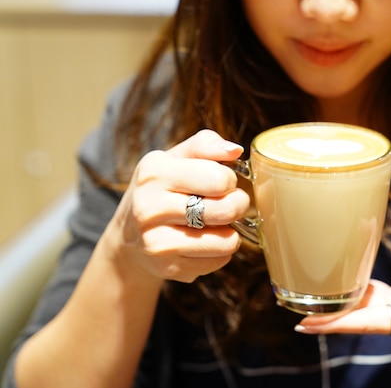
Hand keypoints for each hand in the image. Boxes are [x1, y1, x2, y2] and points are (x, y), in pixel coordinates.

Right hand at [103, 129, 250, 282]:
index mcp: (154, 172)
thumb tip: (235, 151)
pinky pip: (220, 261)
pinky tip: (204, 241)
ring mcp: (156, 242)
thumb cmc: (164, 188)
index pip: (219, 178)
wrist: (129, 234)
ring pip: (226, 241)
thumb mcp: (177, 158)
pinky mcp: (168, 267)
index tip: (221, 182)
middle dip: (239, 205)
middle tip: (231, 203)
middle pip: (226, 210)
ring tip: (216, 223)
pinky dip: (220, 251)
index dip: (229, 180)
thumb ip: (206, 145)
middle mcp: (149, 207)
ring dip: (231, 231)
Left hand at [296, 265, 390, 351]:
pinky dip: (358, 294)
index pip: (369, 323)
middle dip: (326, 316)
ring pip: (365, 311)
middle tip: (291, 308)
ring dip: (338, 305)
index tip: (304, 324)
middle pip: (358, 319)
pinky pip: (376, 302)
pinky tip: (343, 283)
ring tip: (307, 297)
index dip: (337, 323)